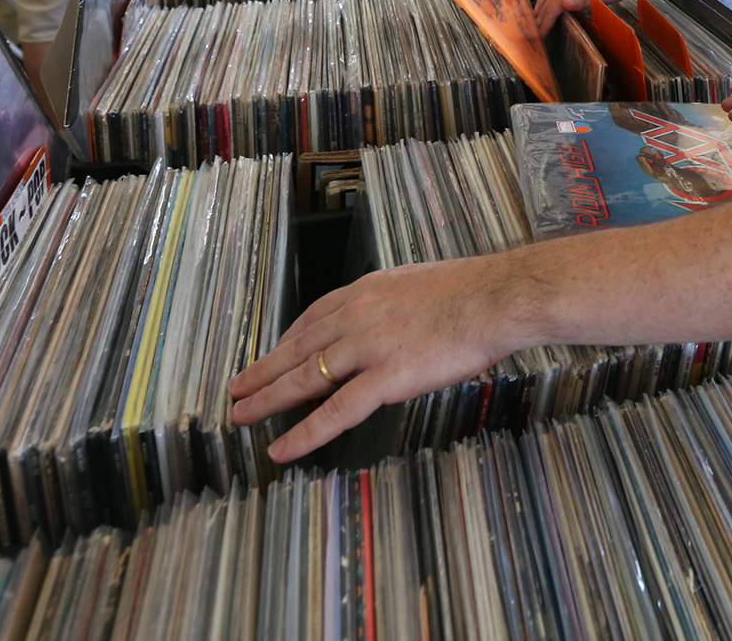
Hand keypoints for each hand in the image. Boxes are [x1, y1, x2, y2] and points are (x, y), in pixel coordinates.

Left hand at [230, 259, 520, 461]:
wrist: (495, 298)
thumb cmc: (471, 291)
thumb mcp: (417, 284)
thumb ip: (392, 304)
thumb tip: (389, 320)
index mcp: (365, 291)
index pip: (311, 319)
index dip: (285, 342)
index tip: (271, 356)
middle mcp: (356, 316)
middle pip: (296, 348)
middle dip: (262, 371)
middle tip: (236, 389)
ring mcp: (367, 348)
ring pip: (305, 379)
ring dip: (268, 399)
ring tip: (242, 416)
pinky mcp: (385, 378)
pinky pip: (336, 412)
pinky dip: (304, 433)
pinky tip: (283, 448)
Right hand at [534, 0, 644, 33]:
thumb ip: (584, 0)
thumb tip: (564, 5)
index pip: (553, 6)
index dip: (545, 21)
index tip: (540, 35)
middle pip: (547, 0)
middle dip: (539, 17)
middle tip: (533, 33)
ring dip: (539, 7)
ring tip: (535, 21)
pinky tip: (544, 1)